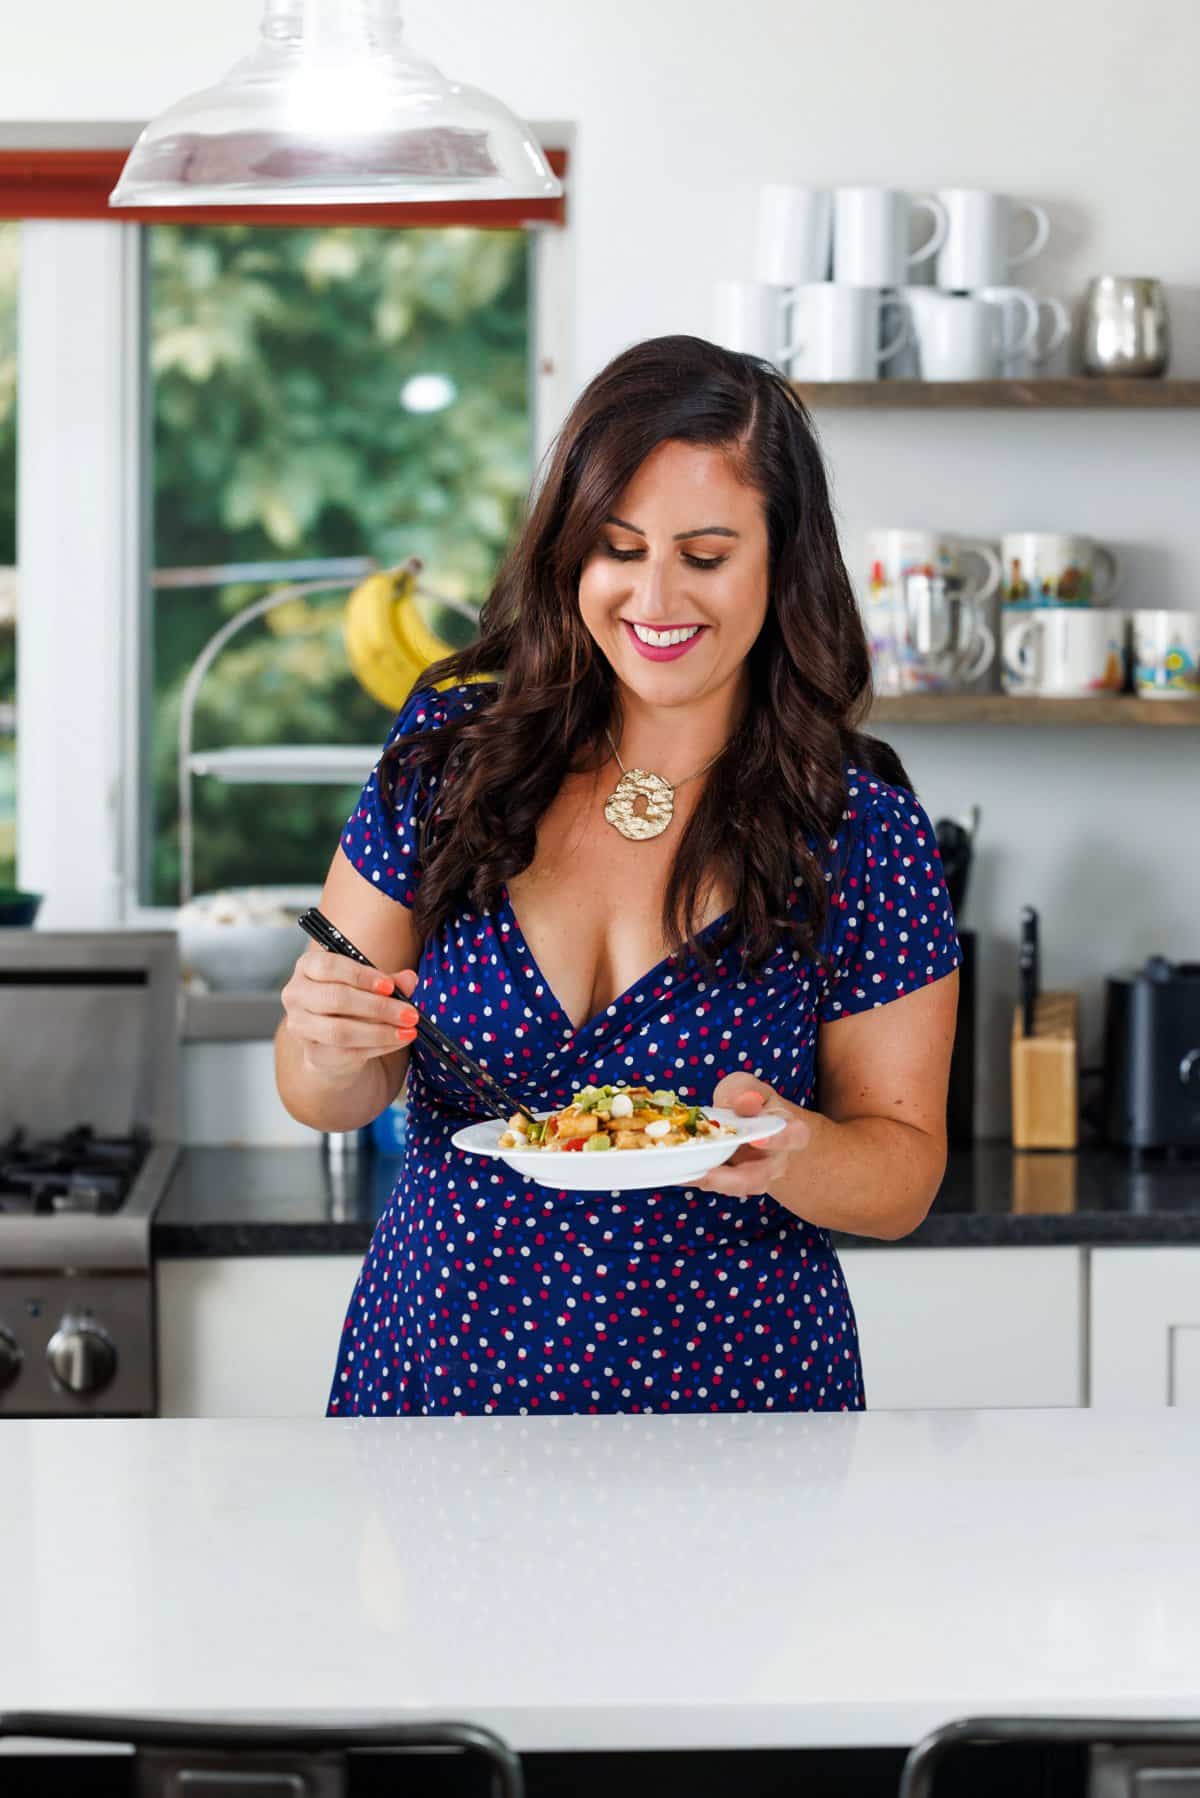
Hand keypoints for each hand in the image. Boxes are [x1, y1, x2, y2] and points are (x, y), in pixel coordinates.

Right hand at [281, 947, 419, 1080]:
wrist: (334, 1040)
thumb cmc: (351, 1002)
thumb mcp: (370, 985)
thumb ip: (389, 981)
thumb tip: (409, 978)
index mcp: (308, 966)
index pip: (329, 966)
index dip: (361, 976)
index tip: (390, 986)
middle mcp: (296, 994)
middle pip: (336, 999)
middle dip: (378, 1007)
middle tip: (409, 1013)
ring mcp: (300, 1026)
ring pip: (340, 1030)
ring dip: (380, 1032)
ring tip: (408, 1030)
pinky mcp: (313, 1053)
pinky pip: (348, 1051)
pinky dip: (379, 1047)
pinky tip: (398, 1041)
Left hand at [676, 1071, 810, 1196]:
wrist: (748, 1124)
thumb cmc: (751, 1102)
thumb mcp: (748, 1087)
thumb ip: (746, 1090)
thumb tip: (744, 1102)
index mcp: (790, 1131)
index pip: (794, 1137)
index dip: (778, 1141)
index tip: (755, 1139)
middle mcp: (776, 1161)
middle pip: (760, 1177)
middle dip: (733, 1179)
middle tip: (708, 1173)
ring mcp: (753, 1177)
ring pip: (734, 1186)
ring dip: (708, 1180)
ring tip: (685, 1173)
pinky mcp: (729, 1183)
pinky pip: (713, 1184)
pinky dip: (694, 1177)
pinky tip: (675, 1171)